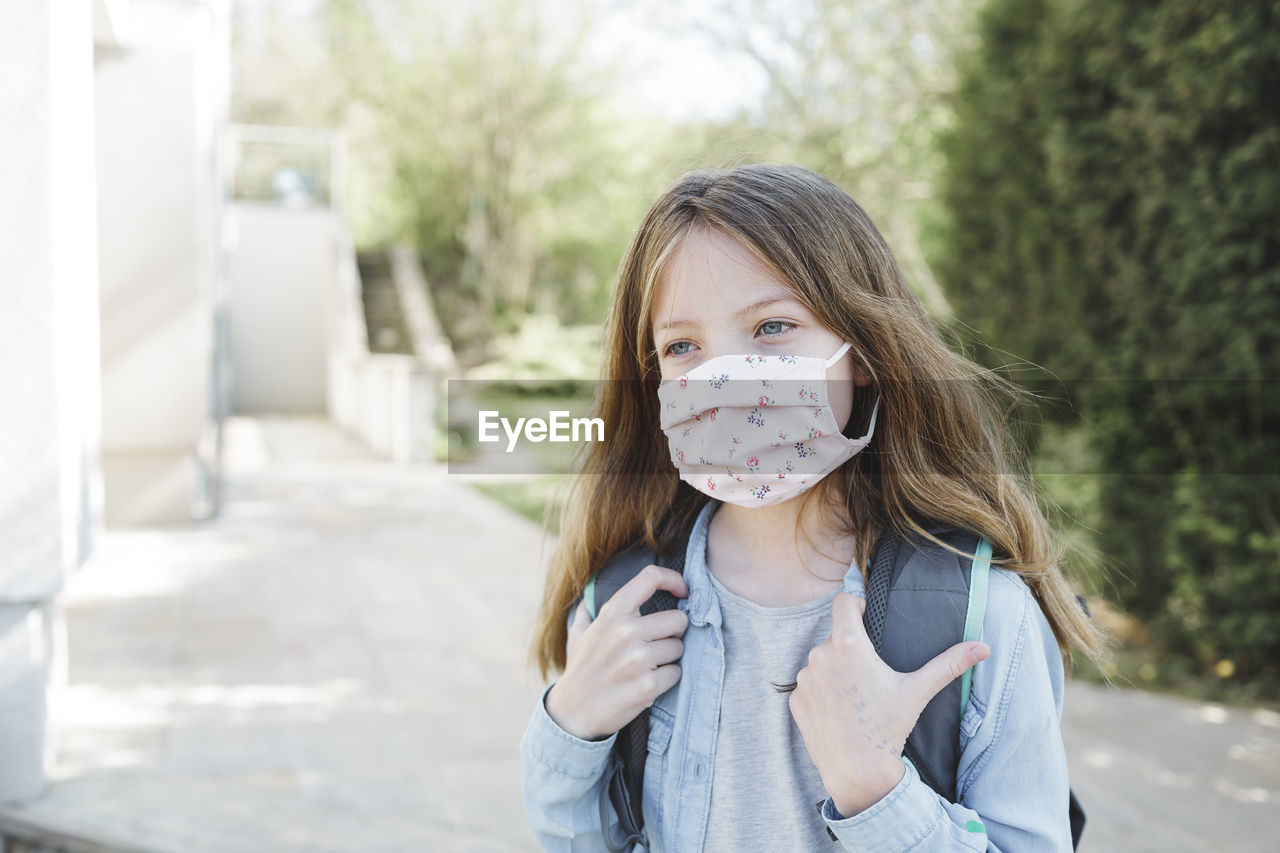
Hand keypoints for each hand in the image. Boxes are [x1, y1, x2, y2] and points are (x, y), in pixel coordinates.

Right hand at [545, 565, 689, 740]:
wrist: (572, 713)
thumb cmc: (581, 669)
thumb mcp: (580, 632)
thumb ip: (591, 608)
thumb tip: (595, 589)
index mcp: (612, 613)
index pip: (650, 578)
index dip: (673, 579)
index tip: (682, 591)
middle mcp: (625, 631)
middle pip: (678, 619)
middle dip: (671, 633)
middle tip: (655, 644)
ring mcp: (637, 659)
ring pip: (679, 648)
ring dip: (668, 658)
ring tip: (647, 666)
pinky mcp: (648, 685)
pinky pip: (676, 673)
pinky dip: (667, 679)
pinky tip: (648, 683)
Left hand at [789, 592, 989, 816]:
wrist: (858, 772)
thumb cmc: (888, 728)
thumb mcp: (917, 691)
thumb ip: (948, 664)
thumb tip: (983, 647)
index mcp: (848, 645)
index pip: (843, 601)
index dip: (856, 606)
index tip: (867, 619)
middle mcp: (819, 655)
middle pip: (835, 636)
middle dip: (851, 648)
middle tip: (869, 675)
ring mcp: (804, 678)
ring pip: (821, 661)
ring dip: (835, 671)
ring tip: (855, 697)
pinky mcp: (795, 699)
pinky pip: (809, 685)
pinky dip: (822, 693)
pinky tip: (839, 712)